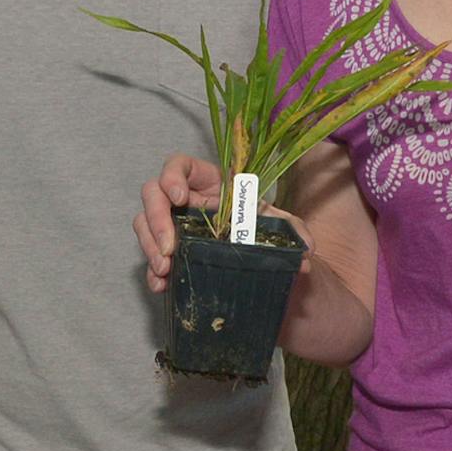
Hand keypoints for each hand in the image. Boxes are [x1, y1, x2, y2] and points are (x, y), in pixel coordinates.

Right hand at [132, 155, 312, 291]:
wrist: (260, 262)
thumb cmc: (265, 233)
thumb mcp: (280, 226)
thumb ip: (295, 231)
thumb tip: (307, 251)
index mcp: (208, 183)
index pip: (178, 165)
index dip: (172, 176)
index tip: (180, 198)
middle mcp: (185, 202)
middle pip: (152, 194)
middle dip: (156, 220)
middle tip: (169, 248)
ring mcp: (173, 227)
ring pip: (144, 224)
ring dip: (149, 246)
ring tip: (165, 270)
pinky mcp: (170, 254)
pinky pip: (151, 257)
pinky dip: (152, 272)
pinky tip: (161, 284)